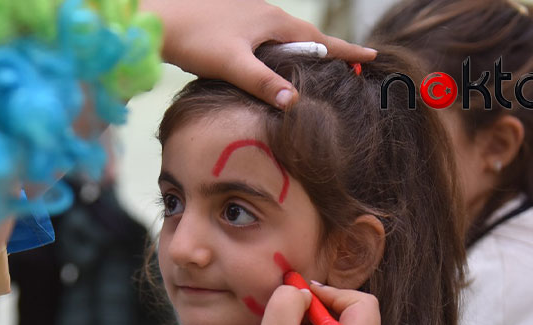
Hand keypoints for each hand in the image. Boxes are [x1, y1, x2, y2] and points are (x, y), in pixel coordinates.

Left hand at [141, 0, 376, 108]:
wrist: (161, 22)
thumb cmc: (195, 39)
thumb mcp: (232, 64)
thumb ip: (262, 83)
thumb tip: (293, 101)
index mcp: (272, 21)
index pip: (319, 38)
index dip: (345, 51)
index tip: (371, 56)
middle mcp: (265, 14)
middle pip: (306, 36)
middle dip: (328, 52)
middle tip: (349, 67)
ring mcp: (249, 18)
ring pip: (285, 38)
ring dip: (303, 53)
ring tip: (317, 70)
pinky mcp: (235, 26)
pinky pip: (268, 40)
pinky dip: (280, 54)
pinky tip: (274, 67)